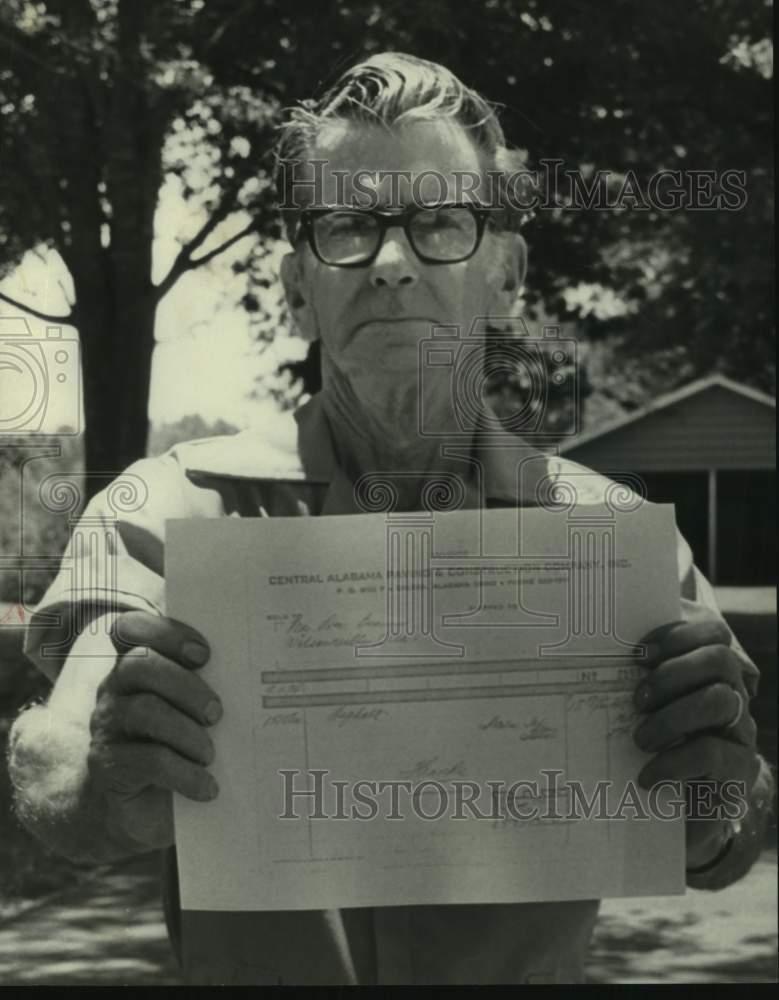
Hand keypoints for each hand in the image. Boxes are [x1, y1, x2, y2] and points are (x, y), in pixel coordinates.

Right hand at [87, 610, 221, 852]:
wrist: (142, 810)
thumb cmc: (181, 748)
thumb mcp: (195, 713)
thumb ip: (213, 686)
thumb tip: (262, 673)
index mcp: (137, 665)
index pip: (132, 628)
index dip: (166, 632)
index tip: (205, 654)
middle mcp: (115, 689)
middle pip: (140, 664)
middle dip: (186, 684)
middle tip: (217, 712)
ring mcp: (107, 726)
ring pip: (143, 710)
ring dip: (186, 732)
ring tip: (210, 753)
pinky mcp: (107, 766)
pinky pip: (146, 761)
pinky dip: (184, 774)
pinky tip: (206, 787)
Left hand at [632, 616, 759, 866]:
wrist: (680, 809)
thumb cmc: (653, 744)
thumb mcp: (642, 708)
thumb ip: (630, 675)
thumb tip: (581, 648)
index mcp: (708, 670)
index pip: (712, 632)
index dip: (677, 635)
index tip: (637, 654)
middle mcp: (731, 693)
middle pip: (719, 660)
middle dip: (673, 673)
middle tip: (637, 699)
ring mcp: (740, 729)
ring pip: (719, 701)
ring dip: (672, 716)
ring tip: (640, 738)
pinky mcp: (738, 768)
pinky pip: (713, 752)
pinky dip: (674, 761)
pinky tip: (647, 775)